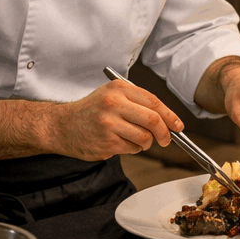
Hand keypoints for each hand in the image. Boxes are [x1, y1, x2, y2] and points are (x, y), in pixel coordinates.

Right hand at [49, 80, 185, 160]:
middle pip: (153, 120)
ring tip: (136, 140)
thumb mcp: (112, 95)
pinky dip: (133, 148)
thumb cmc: (91, 111)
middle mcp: (113, 105)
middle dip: (165, 133)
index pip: (154, 102)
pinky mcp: (105, 142)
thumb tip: (168, 119)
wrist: (61, 126)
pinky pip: (132, 148)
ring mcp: (108, 124)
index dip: (170, 116)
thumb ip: (138, 102)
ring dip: (146, 143)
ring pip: (144, 138)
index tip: (178, 126)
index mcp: (118, 89)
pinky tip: (120, 142)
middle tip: (166, 139)